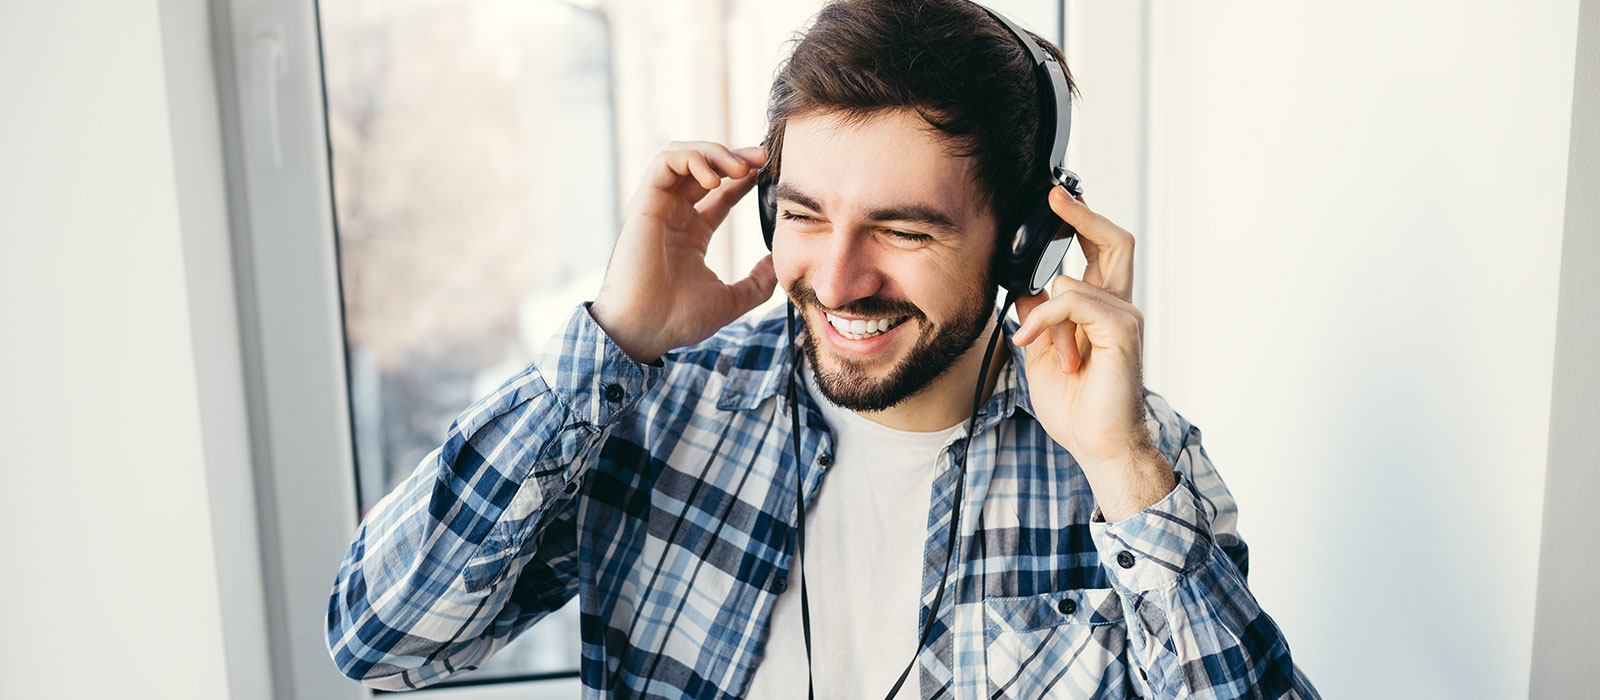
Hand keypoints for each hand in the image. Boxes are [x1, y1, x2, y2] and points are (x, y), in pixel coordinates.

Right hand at [590, 142, 776, 363]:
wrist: (646, 329)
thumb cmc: (678, 319)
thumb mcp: (731, 300)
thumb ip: (757, 282)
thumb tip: (774, 262)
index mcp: (692, 233)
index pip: (721, 192)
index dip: (744, 178)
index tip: (768, 172)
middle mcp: (675, 214)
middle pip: (704, 167)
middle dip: (735, 156)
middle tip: (763, 157)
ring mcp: (659, 206)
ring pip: (684, 155)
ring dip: (715, 153)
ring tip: (741, 169)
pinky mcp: (645, 202)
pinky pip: (665, 161)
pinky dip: (692, 159)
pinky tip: (714, 179)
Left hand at [1012, 187, 1173, 516]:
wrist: (1099, 444)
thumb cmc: (1078, 408)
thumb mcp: (1041, 354)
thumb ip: (1037, 318)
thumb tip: (1025, 290)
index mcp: (1102, 310)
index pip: (1101, 250)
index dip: (1082, 221)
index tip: (1055, 200)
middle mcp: (1119, 308)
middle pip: (1115, 240)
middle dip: (1083, 214)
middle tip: (1054, 197)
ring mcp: (1123, 318)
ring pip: (1076, 279)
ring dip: (1044, 312)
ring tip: (1033, 345)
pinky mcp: (1121, 333)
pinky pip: (1075, 302)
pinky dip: (1047, 319)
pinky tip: (1031, 342)